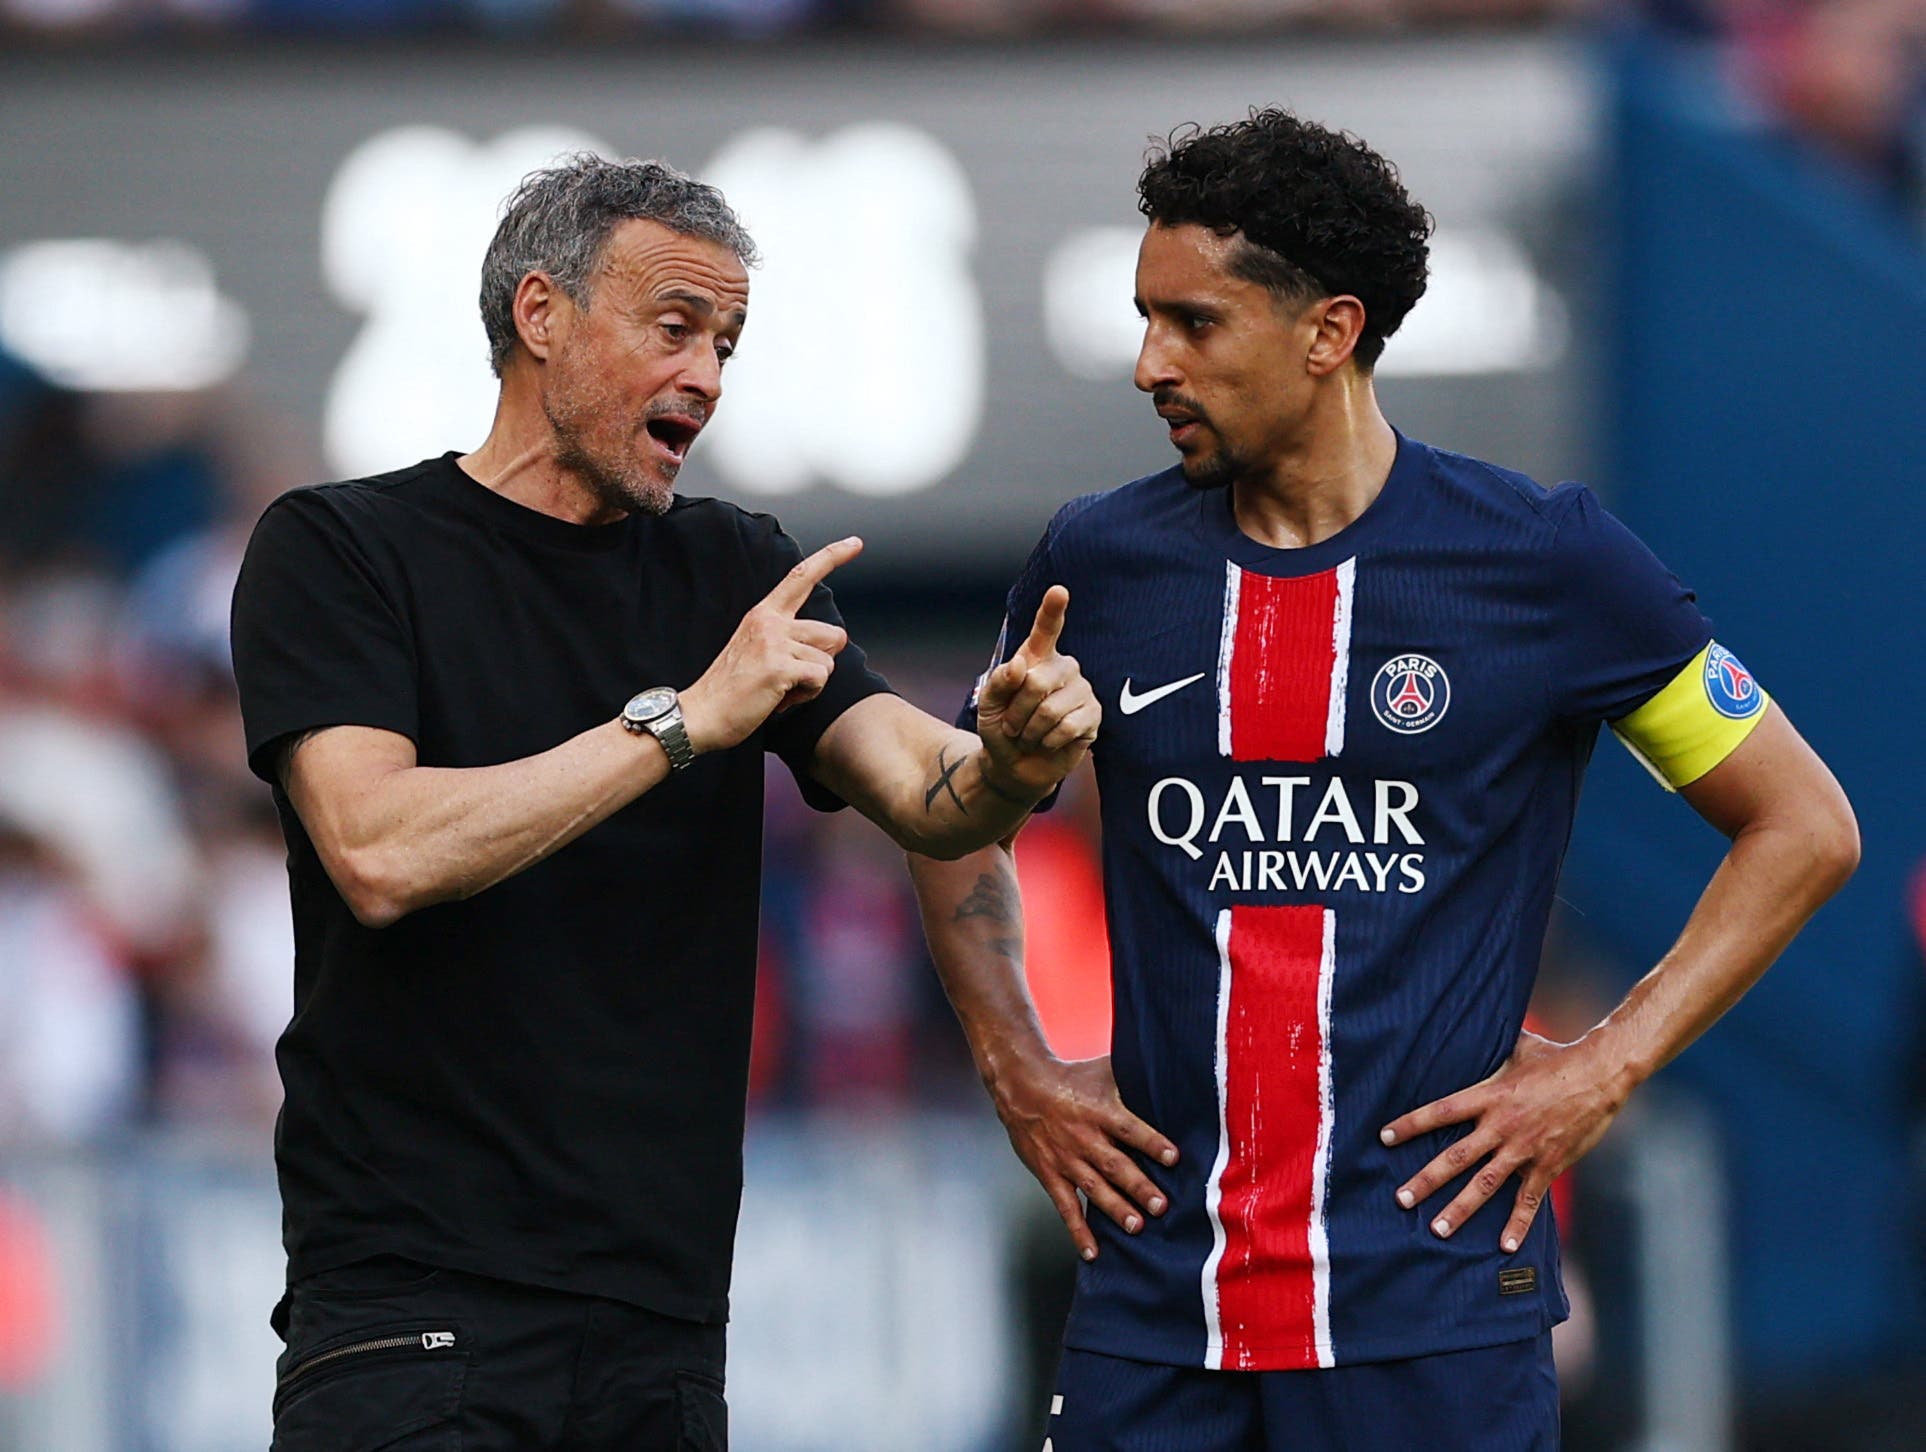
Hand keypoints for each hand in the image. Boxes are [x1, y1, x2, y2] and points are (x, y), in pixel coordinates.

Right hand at [681, 537, 860, 754]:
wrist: (700, 714)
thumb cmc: (733, 689)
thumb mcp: (758, 649)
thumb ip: (788, 638)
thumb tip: (830, 642)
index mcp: (763, 614)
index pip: (801, 577)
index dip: (832, 557)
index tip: (856, 542)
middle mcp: (770, 622)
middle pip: (834, 634)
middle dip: (822, 661)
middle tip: (790, 677)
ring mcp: (774, 643)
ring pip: (828, 661)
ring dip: (812, 682)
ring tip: (780, 688)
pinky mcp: (779, 667)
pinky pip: (820, 678)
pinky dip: (806, 695)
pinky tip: (779, 699)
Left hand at [975, 586, 1100, 796]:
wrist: (1014, 765)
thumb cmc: (1001, 727)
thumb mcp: (988, 704)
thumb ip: (999, 682)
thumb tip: (1020, 666)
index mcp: (1037, 657)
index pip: (1046, 629)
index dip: (1052, 610)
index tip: (1059, 591)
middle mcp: (1064, 668)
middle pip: (1037, 681)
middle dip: (1016, 711)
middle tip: (1013, 725)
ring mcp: (1082, 690)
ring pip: (1051, 709)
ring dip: (1030, 731)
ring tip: (1030, 735)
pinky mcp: (1094, 716)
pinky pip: (1067, 727)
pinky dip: (1047, 741)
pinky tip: (1047, 742)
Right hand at [990, 1053, 1177, 1261]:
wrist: (1022, 1087)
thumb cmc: (1070, 1078)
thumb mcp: (1103, 1071)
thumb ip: (1134, 1076)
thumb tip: (1169, 1073)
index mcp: (1100, 1111)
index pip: (1129, 1129)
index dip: (1152, 1143)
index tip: (1173, 1158)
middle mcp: (1084, 1137)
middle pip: (1114, 1165)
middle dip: (1139, 1186)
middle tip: (1160, 1205)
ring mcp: (1066, 1159)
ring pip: (1093, 1188)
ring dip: (1116, 1209)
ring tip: (1136, 1226)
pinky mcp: (1050, 1174)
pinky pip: (1065, 1206)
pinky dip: (1078, 1230)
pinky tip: (1092, 1251)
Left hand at [1380, 1030, 1634, 1252]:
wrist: (1600, 1075)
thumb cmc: (1555, 1057)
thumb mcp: (1516, 1047)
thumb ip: (1490, 1048)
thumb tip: (1470, 1027)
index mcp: (1490, 1096)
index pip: (1441, 1112)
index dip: (1411, 1124)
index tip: (1384, 1137)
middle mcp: (1502, 1126)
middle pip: (1456, 1157)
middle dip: (1426, 1180)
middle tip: (1401, 1199)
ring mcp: (1525, 1148)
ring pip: (1485, 1184)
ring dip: (1460, 1209)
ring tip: (1438, 1230)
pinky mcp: (1549, 1164)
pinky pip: (1529, 1199)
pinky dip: (1518, 1224)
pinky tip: (1505, 1246)